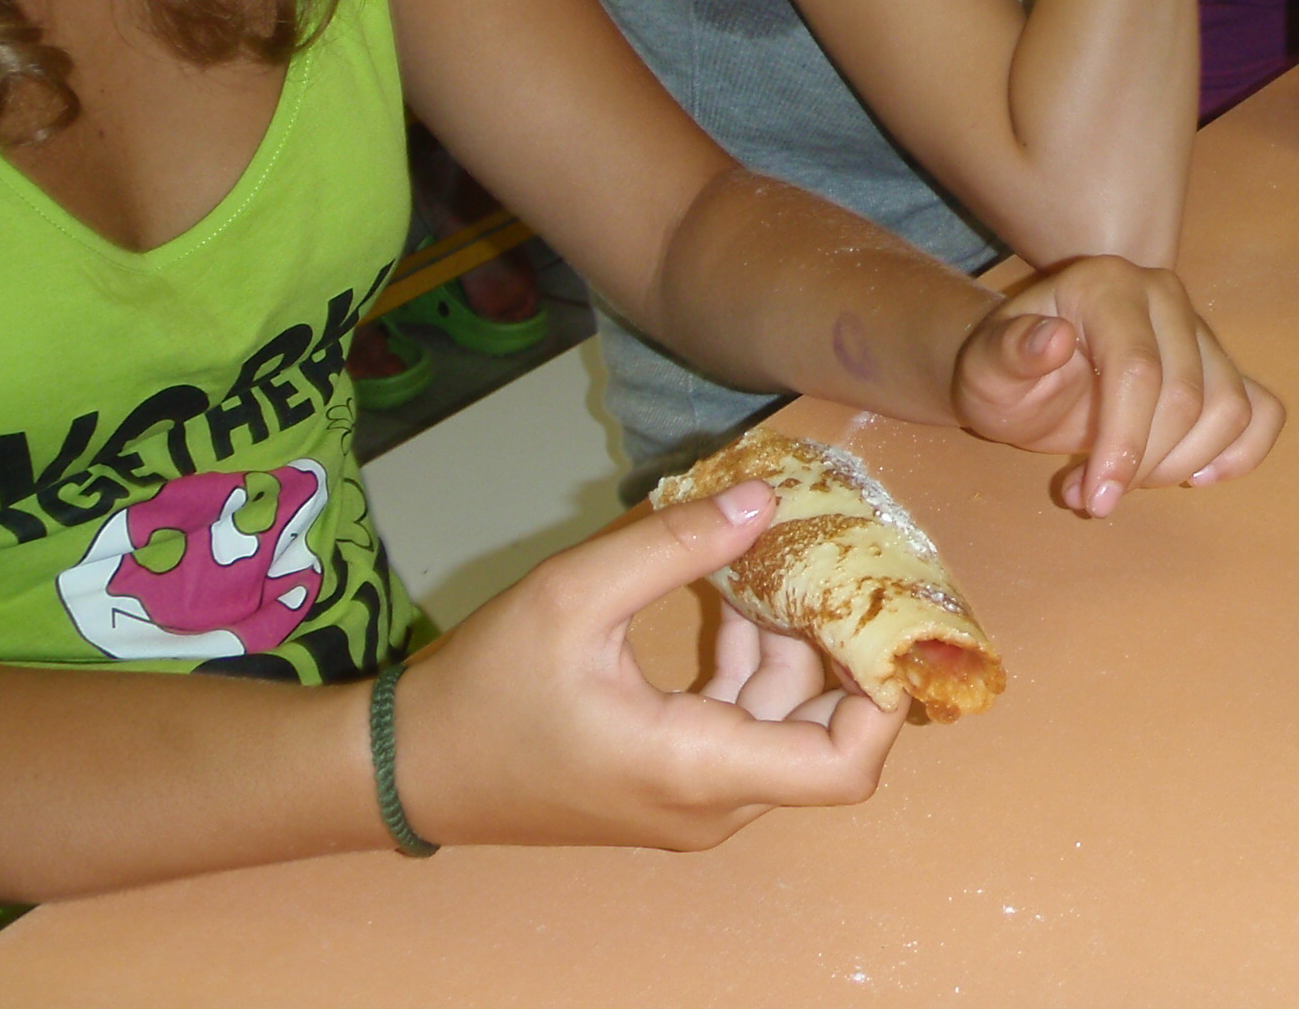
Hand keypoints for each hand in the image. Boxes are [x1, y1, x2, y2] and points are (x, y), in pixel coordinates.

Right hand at [389, 481, 907, 850]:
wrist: (411, 766)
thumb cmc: (486, 688)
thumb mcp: (573, 596)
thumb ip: (674, 546)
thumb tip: (766, 498)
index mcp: (699, 769)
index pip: (845, 765)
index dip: (886, 698)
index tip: (887, 615)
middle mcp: (712, 801)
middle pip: (824, 733)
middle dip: (841, 645)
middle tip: (845, 559)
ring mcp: (694, 797)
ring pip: (785, 720)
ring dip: (792, 640)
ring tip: (782, 554)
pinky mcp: (675, 778)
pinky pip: (744, 719)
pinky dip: (751, 657)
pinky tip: (732, 589)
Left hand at [950, 255, 1284, 517]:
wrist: (1027, 373)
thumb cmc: (1006, 373)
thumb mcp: (984, 368)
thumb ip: (1008, 353)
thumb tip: (1054, 339)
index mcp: (1106, 286)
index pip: (1138, 370)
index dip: (1125, 442)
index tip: (1096, 499)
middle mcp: (1164, 295)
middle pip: (1187, 397)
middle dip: (1145, 464)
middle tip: (1094, 497)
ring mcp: (1200, 329)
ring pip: (1229, 409)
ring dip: (1182, 466)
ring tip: (1124, 483)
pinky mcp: (1223, 364)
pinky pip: (1263, 411)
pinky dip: (1239, 453)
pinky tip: (1194, 475)